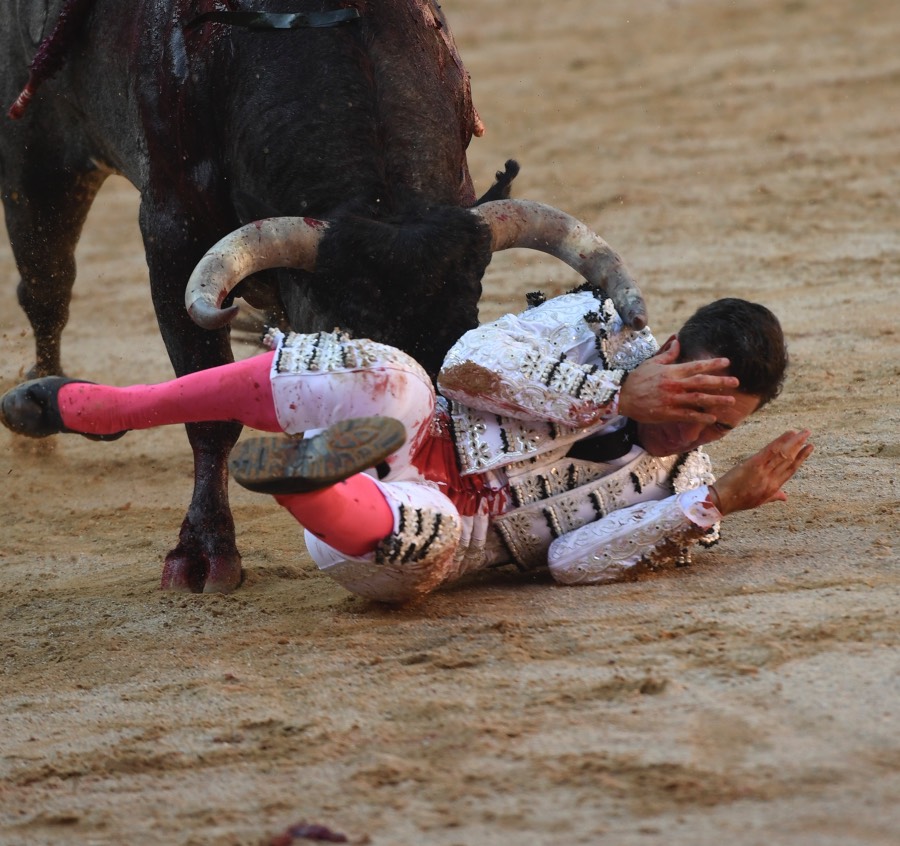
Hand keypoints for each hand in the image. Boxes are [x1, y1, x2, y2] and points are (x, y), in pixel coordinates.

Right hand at [618, 337, 739, 423]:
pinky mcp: (667, 413)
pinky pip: (688, 415)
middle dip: (720, 382)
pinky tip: (712, 418)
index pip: (696, 366)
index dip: (712, 364)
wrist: (621, 397)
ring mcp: (671, 400)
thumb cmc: (636, 379)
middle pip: (701, 382)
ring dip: (716, 400)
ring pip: (698, 399)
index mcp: (671, 371)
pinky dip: (701, 416)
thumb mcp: (651, 363)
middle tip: (736, 382)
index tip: (727, 362)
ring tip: (730, 401)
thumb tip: (677, 339)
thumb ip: (667, 353)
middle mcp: (673, 385)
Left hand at [711, 429, 813, 515]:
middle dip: (800, 445)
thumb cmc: (738, 500)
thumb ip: (773, 496)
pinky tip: (789, 434)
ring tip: (802, 432)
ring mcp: (763, 471)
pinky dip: (780, 441)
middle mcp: (772, 479)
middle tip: (808, 434)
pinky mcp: (753, 464)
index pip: (791, 469)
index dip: (801, 458)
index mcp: (774, 487)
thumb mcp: (759, 501)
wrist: (722, 500)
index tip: (808, 447)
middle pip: (789, 459)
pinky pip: (770, 451)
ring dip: (794, 441)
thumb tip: (785, 497)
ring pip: (782, 454)